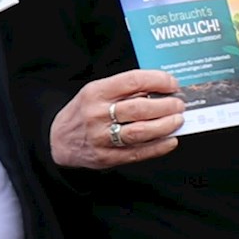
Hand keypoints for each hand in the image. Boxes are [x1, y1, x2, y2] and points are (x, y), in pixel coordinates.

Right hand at [50, 69, 185, 168]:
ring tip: (177, 120)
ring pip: (140, 132)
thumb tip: (160, 90)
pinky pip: (138, 153)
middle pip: (139, 108)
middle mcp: (97, 114)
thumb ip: (124, 90)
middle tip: (179, 104)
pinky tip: (171, 140)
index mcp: (96, 92)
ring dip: (165, 126)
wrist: (59, 140)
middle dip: (166, 106)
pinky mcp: (107, 157)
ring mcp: (102, 137)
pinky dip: (158, 147)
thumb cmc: (84, 112)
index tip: (172, 84)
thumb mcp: (96, 92)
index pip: (132, 81)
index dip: (158, 81)